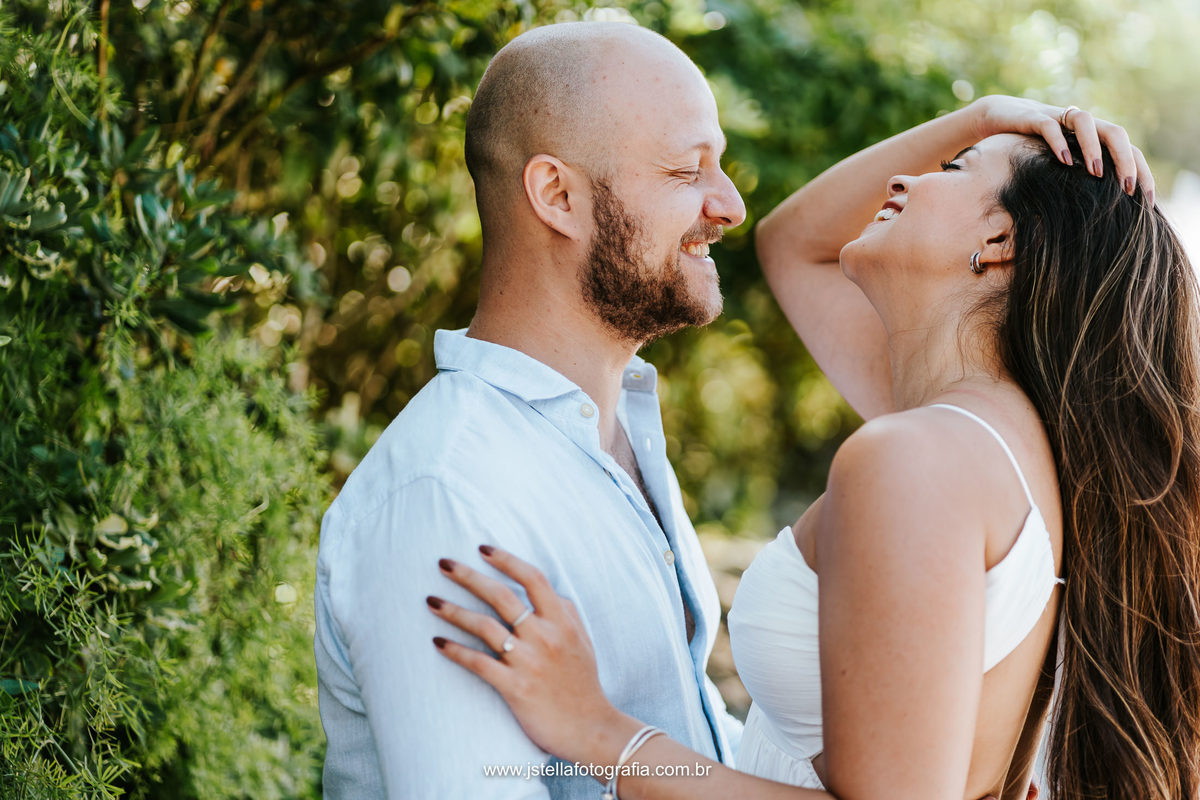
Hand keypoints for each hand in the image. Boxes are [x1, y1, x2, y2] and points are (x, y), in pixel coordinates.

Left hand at [428, 546, 629, 764]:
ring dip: (453, 611)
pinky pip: (478, 663)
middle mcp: (545, 635)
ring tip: (431, 601)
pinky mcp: (515, 687)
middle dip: (469, 576)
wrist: (591, 729)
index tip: (482, 548)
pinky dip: (455, 651)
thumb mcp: (583, 641)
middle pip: (501, 596)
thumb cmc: (584, 684)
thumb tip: (549, 591)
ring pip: (484, 626)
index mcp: (563, 620)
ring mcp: (529, 661)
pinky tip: (438, 642)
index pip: (533, 578)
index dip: (506, 559)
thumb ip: (567, 613)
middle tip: (444, 563)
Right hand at [969, 95, 1154, 203]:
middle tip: (1128, 189)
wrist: (993, 120)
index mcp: (1092, 138)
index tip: (1147, 202)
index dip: (1142, 173)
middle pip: (1115, 133)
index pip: (1128, 150)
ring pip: (1085, 123)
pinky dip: (1058, 142)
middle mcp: (1080, 126)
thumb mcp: (1057, 168)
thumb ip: (1079, 183)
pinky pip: (1049, 126)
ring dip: (1094, 147)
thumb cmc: (1029, 151)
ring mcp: (1057, 118)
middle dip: (1126, 160)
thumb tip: (1101, 219)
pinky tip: (1063, 161)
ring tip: (1095, 173)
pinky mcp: (1032, 118)